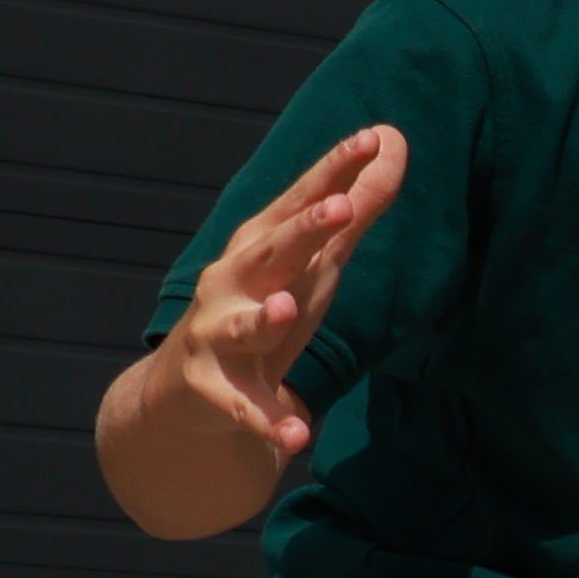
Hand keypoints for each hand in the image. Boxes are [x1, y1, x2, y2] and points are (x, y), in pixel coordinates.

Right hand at [177, 127, 400, 455]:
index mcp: (261, 247)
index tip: (371, 139)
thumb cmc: (264, 305)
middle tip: (339, 207)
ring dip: (262, 318)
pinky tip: (299, 438)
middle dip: (302, 229)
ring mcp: (219, 335)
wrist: (188, 388)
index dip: (333, 172)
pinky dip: (271, 422)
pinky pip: (246, 408)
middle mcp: (233, 282)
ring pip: (242, 325)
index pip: (301, 202)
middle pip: (270, 251)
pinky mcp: (214, 390)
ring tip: (285, 309)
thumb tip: (391, 141)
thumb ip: (353, 207)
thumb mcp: (313, 260)